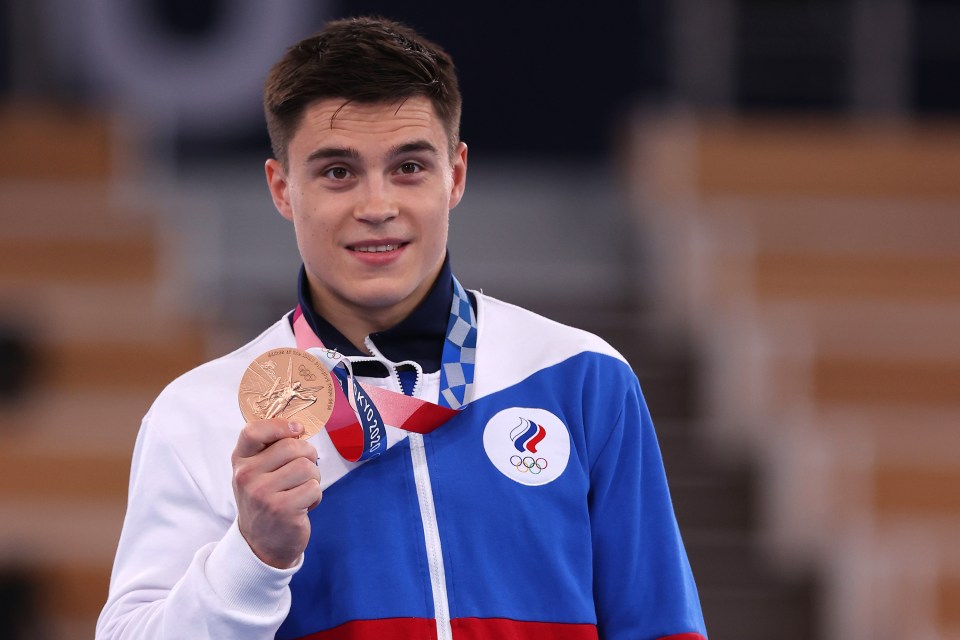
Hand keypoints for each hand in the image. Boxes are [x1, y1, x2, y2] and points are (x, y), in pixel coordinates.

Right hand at [231, 419, 321, 568]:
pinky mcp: (282, 510)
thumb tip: (298, 427)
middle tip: (304, 471)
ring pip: (307, 467)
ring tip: (301, 491)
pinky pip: (314, 488)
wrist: (261, 544)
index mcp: (240, 461)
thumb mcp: (257, 473)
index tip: (297, 430)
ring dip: (313, 479)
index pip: (254, 431)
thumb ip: (270, 449)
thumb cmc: (266, 500)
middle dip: (308, 456)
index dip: (280, 425)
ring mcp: (262, 493)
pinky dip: (315, 496)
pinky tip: (303, 506)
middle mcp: (246, 476)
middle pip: (292, 446)